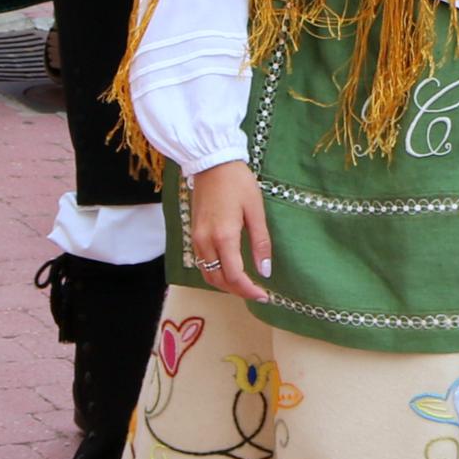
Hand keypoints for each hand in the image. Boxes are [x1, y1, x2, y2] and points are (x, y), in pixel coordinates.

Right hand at [180, 159, 272, 304]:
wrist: (212, 163)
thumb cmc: (238, 182)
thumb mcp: (256, 211)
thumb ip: (260, 243)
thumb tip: (265, 271)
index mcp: (223, 236)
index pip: (234, 276)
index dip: (249, 290)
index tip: (265, 295)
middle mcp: (205, 241)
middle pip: (219, 280)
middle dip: (238, 291)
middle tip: (258, 292)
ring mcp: (196, 238)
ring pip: (207, 274)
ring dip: (225, 284)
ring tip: (245, 285)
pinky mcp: (193, 233)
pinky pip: (202, 263)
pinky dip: (215, 273)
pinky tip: (229, 270)